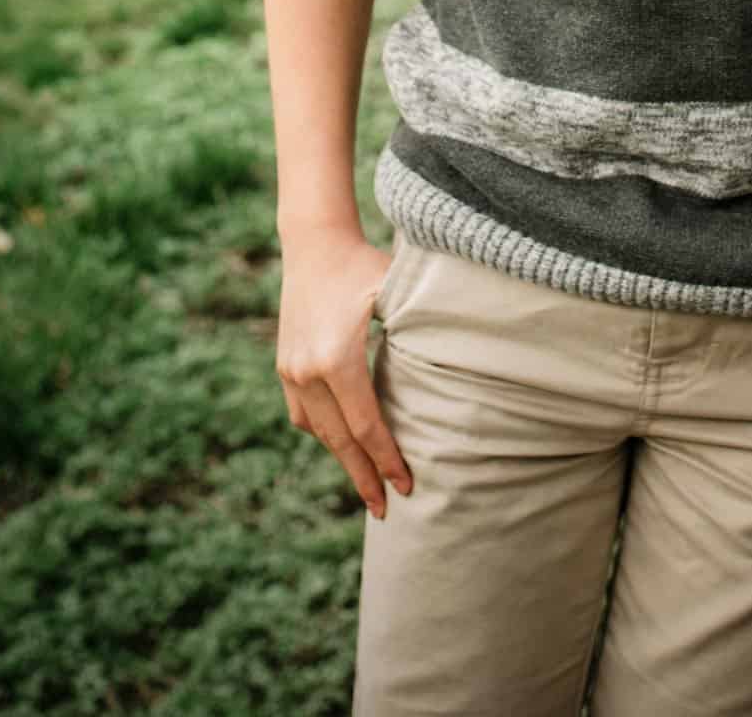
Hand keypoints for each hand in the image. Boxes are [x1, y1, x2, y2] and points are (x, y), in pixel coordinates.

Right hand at [275, 222, 413, 518]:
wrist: (314, 242)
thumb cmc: (365, 264)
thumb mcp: (396, 291)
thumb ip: (422, 327)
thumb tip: (467, 360)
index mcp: (337, 360)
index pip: (367, 425)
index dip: (388, 460)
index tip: (407, 486)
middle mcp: (307, 372)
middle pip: (340, 440)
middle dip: (364, 477)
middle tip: (386, 510)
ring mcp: (290, 370)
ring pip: (318, 431)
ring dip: (342, 457)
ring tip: (367, 482)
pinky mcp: (284, 365)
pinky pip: (302, 413)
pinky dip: (323, 432)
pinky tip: (343, 442)